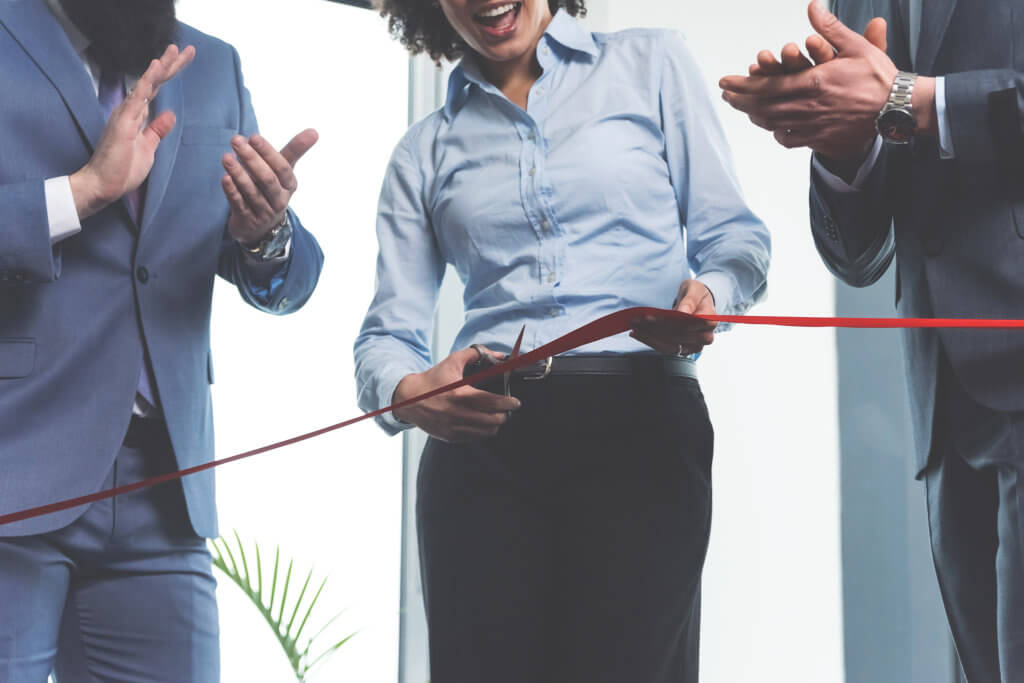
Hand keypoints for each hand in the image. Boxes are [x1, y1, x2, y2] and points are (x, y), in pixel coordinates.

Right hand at [70, 44, 195, 219]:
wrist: (103, 185)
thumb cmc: (123, 168)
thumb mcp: (148, 147)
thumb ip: (157, 130)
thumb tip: (170, 115)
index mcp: (138, 116)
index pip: (157, 90)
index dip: (170, 74)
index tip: (184, 59)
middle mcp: (132, 110)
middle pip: (155, 82)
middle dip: (171, 65)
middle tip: (187, 49)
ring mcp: (127, 114)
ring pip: (147, 85)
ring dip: (161, 68)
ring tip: (174, 51)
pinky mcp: (124, 121)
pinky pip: (138, 97)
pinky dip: (148, 81)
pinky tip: (156, 67)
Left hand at [222, 129, 318, 245]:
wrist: (262, 227)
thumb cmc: (271, 189)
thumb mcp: (284, 171)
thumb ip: (295, 150)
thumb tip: (314, 131)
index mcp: (289, 185)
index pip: (282, 167)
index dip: (268, 152)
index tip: (253, 137)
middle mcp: (279, 199)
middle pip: (267, 179)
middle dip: (251, 159)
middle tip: (236, 141)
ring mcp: (263, 212)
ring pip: (252, 192)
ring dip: (239, 173)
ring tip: (226, 158)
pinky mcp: (247, 220)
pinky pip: (239, 205)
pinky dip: (232, 191)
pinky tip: (225, 178)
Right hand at [392, 346, 521, 442]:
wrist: (409, 398)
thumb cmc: (432, 380)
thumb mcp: (452, 362)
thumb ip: (475, 354)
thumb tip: (497, 354)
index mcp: (459, 394)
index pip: (491, 402)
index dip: (507, 403)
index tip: (515, 402)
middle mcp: (456, 413)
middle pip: (492, 420)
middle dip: (504, 415)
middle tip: (506, 409)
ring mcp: (453, 427)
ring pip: (486, 432)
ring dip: (494, 424)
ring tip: (496, 416)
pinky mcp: (450, 436)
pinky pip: (474, 438)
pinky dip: (482, 431)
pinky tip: (482, 423)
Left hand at [630, 279, 717, 355]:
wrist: (697, 302)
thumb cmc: (696, 294)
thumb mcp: (694, 289)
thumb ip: (690, 300)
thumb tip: (684, 313)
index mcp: (710, 320)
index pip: (691, 325)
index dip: (672, 322)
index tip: (652, 316)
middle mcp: (704, 337)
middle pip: (679, 337)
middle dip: (656, 329)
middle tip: (639, 321)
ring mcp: (693, 346)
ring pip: (671, 347)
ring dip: (650, 338)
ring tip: (635, 327)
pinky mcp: (682, 349)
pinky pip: (665, 349)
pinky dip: (650, 341)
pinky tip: (637, 333)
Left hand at [720, 1, 916, 161]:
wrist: (898, 110)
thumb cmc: (879, 77)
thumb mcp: (856, 47)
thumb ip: (830, 28)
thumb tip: (812, 6)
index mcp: (812, 82)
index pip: (766, 85)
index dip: (742, 85)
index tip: (724, 83)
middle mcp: (807, 107)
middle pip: (763, 107)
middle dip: (741, 100)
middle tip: (726, 96)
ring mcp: (812, 125)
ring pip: (772, 123)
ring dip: (754, 115)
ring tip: (743, 108)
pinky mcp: (819, 139)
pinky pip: (789, 139)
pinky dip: (776, 132)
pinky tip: (771, 126)